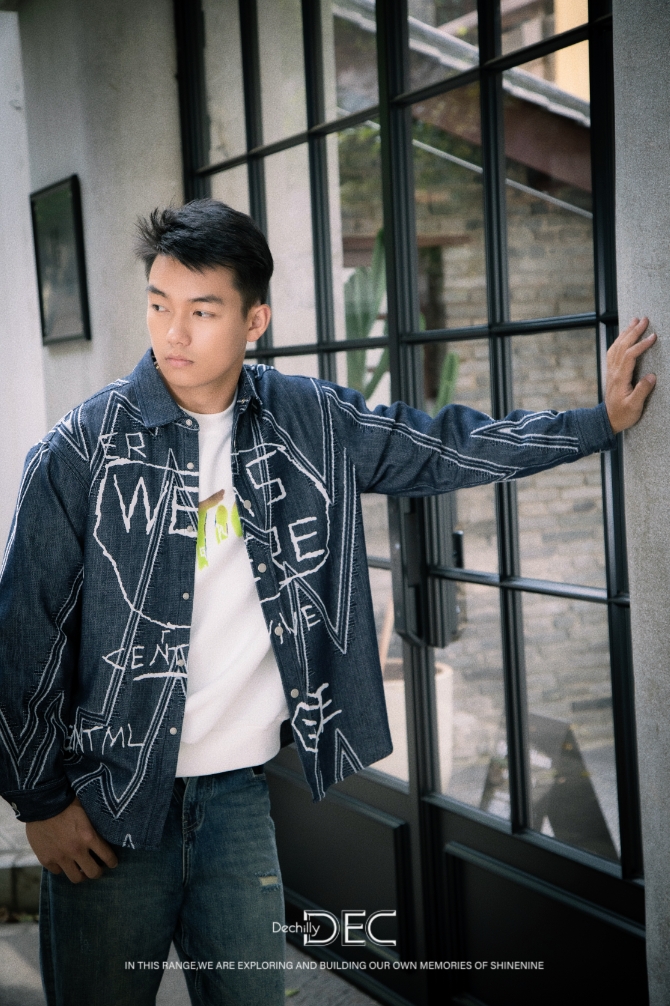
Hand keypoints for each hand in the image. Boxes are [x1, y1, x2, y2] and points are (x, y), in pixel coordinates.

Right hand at [25, 796, 117, 883]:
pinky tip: (63, 861)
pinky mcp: (46, 859)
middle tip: (97, 868)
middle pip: (93, 873)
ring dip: (81, 874)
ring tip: (81, 869)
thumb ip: (95, 824)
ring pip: (76, 878)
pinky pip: (57, 871)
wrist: (41, 802)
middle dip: (98, 872)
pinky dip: (62, 868)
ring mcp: (60, 857)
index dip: (112, 862)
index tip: (112, 863)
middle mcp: (76, 850)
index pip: (108, 857)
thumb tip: (107, 830)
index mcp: (89, 836)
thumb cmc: (67, 801)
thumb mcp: (87, 810)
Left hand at [605, 317, 656, 433]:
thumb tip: (652, 376)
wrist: (608, 420)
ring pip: (617, 347)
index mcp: (620, 378)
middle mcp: (614, 371)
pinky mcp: (612, 372)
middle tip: (644, 319)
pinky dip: (619, 340)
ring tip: (634, 321)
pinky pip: (613, 352)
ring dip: (626, 332)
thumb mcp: (634, 406)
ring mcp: (612, 371)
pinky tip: (624, 336)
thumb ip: (642, 391)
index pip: (630, 355)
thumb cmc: (622, 415)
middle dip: (633, 331)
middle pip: (622, 346)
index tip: (653, 337)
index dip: (641, 344)